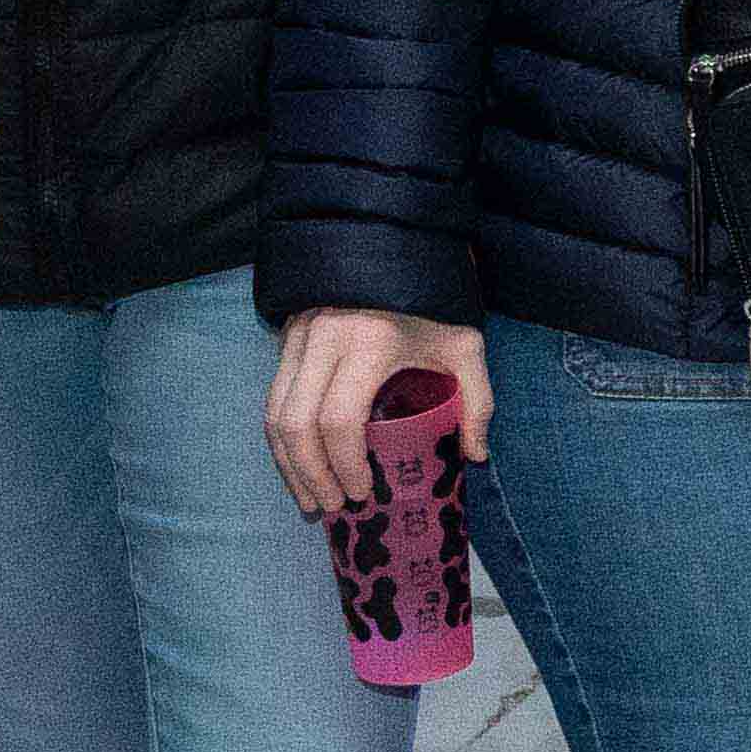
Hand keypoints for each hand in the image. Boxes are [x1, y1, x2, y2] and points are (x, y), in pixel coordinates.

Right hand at [266, 308, 488, 521]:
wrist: (395, 243)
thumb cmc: (435, 299)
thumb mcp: (465, 345)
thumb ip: (477, 400)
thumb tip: (474, 455)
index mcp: (368, 342)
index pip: (339, 419)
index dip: (345, 465)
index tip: (363, 493)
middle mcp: (324, 339)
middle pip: (297, 423)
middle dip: (311, 474)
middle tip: (332, 507)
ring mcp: (299, 335)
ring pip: (274, 412)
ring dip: (289, 462)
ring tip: (310, 497)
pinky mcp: (287, 335)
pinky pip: (273, 396)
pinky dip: (282, 436)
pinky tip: (300, 463)